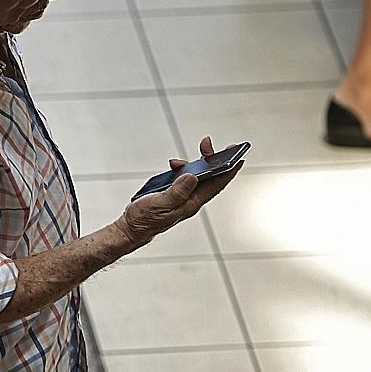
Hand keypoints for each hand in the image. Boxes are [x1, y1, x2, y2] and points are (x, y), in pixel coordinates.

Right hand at [116, 136, 242, 247]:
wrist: (131, 227)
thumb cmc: (145, 219)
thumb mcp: (160, 204)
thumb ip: (177, 192)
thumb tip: (193, 177)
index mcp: (191, 203)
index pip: (216, 185)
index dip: (229, 171)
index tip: (239, 157)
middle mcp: (190, 199)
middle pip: (210, 177)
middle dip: (214, 159)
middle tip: (211, 144)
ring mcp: (182, 196)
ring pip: (198, 175)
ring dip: (200, 161)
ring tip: (200, 148)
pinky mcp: (173, 193)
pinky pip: (184, 177)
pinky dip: (183, 167)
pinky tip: (175, 164)